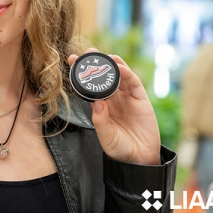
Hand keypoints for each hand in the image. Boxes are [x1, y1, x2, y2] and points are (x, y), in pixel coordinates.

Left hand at [68, 48, 160, 164]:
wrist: (139, 160)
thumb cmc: (119, 149)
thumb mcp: (105, 136)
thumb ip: (100, 120)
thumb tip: (98, 102)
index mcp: (100, 106)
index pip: (89, 87)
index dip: (81, 74)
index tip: (71, 61)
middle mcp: (113, 99)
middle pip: (103, 77)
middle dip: (96, 64)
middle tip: (87, 52)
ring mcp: (127, 98)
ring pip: (119, 76)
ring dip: (112, 64)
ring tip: (103, 55)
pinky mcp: (140, 100)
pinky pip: (133, 83)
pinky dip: (127, 73)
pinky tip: (119, 66)